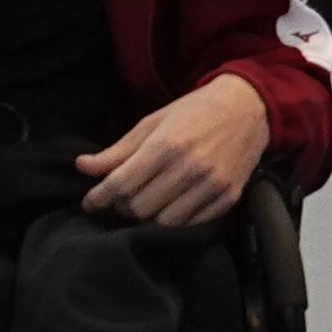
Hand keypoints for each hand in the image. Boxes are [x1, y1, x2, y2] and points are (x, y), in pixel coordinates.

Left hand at [80, 73, 272, 225]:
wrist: (249, 107)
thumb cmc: (195, 111)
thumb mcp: (153, 122)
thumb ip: (118, 149)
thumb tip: (82, 167)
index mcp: (167, 145)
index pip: (121, 184)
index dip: (99, 197)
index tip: (90, 202)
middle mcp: (190, 167)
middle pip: (139, 207)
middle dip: (124, 205)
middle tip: (124, 196)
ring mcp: (212, 185)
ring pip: (164, 221)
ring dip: (150, 215)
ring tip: (148, 201)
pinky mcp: (229, 197)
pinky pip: (192, 224)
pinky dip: (176, 219)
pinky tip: (173, 204)